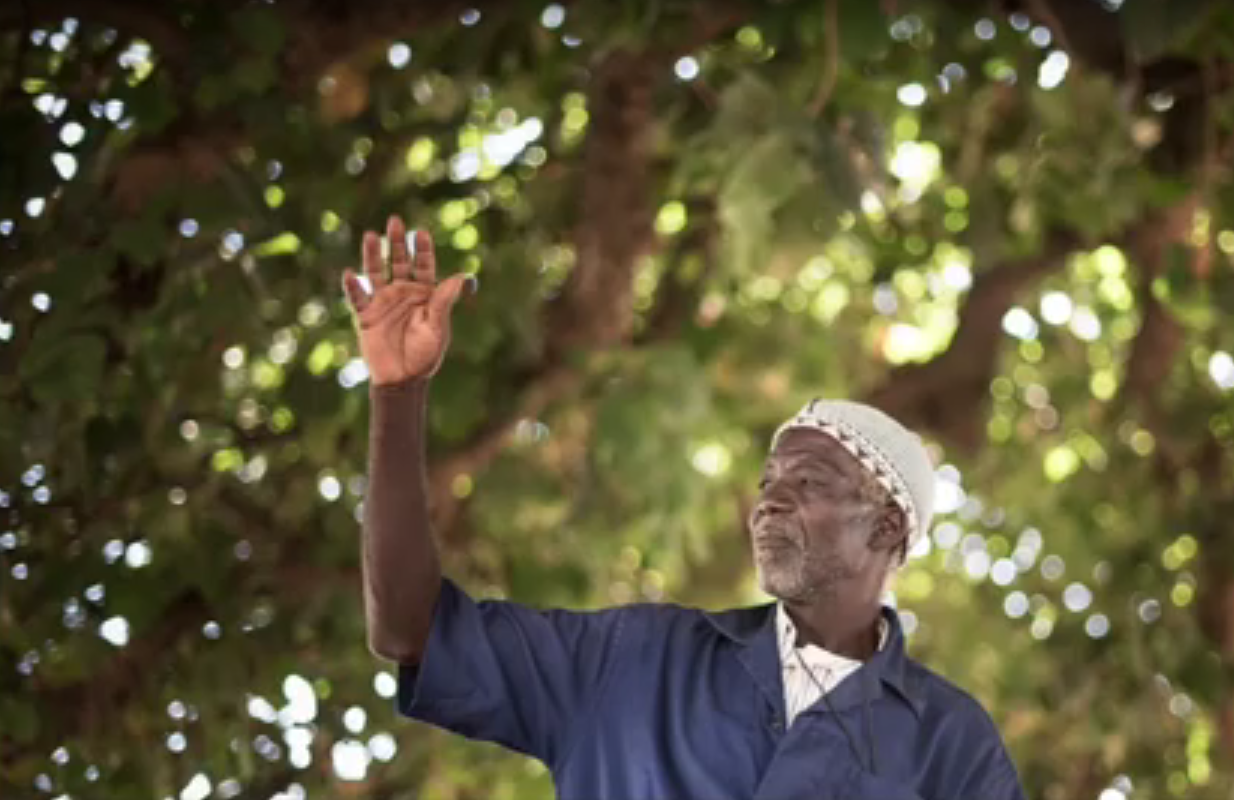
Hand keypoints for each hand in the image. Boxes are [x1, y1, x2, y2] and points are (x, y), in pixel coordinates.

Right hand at [342, 216, 473, 385]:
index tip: (421, 232)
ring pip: (376, 272)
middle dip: (397, 242)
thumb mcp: (438, 328)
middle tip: (395, 221)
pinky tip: (350, 273)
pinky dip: (352, 286)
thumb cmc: (425, 355)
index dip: (422, 249)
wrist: (403, 379)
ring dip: (372, 255)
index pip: (424, 265)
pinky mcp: (366, 315)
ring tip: (371, 235)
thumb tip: (462, 278)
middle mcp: (403, 293)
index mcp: (425, 294)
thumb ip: (444, 302)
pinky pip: (357, 298)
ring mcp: (383, 302)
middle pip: (398, 261)